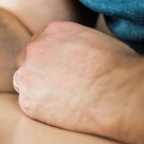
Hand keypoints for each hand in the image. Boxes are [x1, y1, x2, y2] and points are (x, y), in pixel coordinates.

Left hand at [15, 21, 141, 142]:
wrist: (119, 92)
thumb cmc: (119, 68)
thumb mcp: (95, 39)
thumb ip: (74, 43)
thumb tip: (75, 53)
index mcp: (52, 31)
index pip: (39, 43)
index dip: (49, 59)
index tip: (60, 70)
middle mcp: (34, 49)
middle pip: (26, 61)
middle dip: (38, 72)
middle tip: (59, 87)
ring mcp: (27, 74)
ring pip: (24, 83)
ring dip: (38, 91)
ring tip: (64, 100)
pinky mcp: (28, 101)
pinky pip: (30, 105)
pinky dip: (43, 110)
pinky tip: (64, 112)